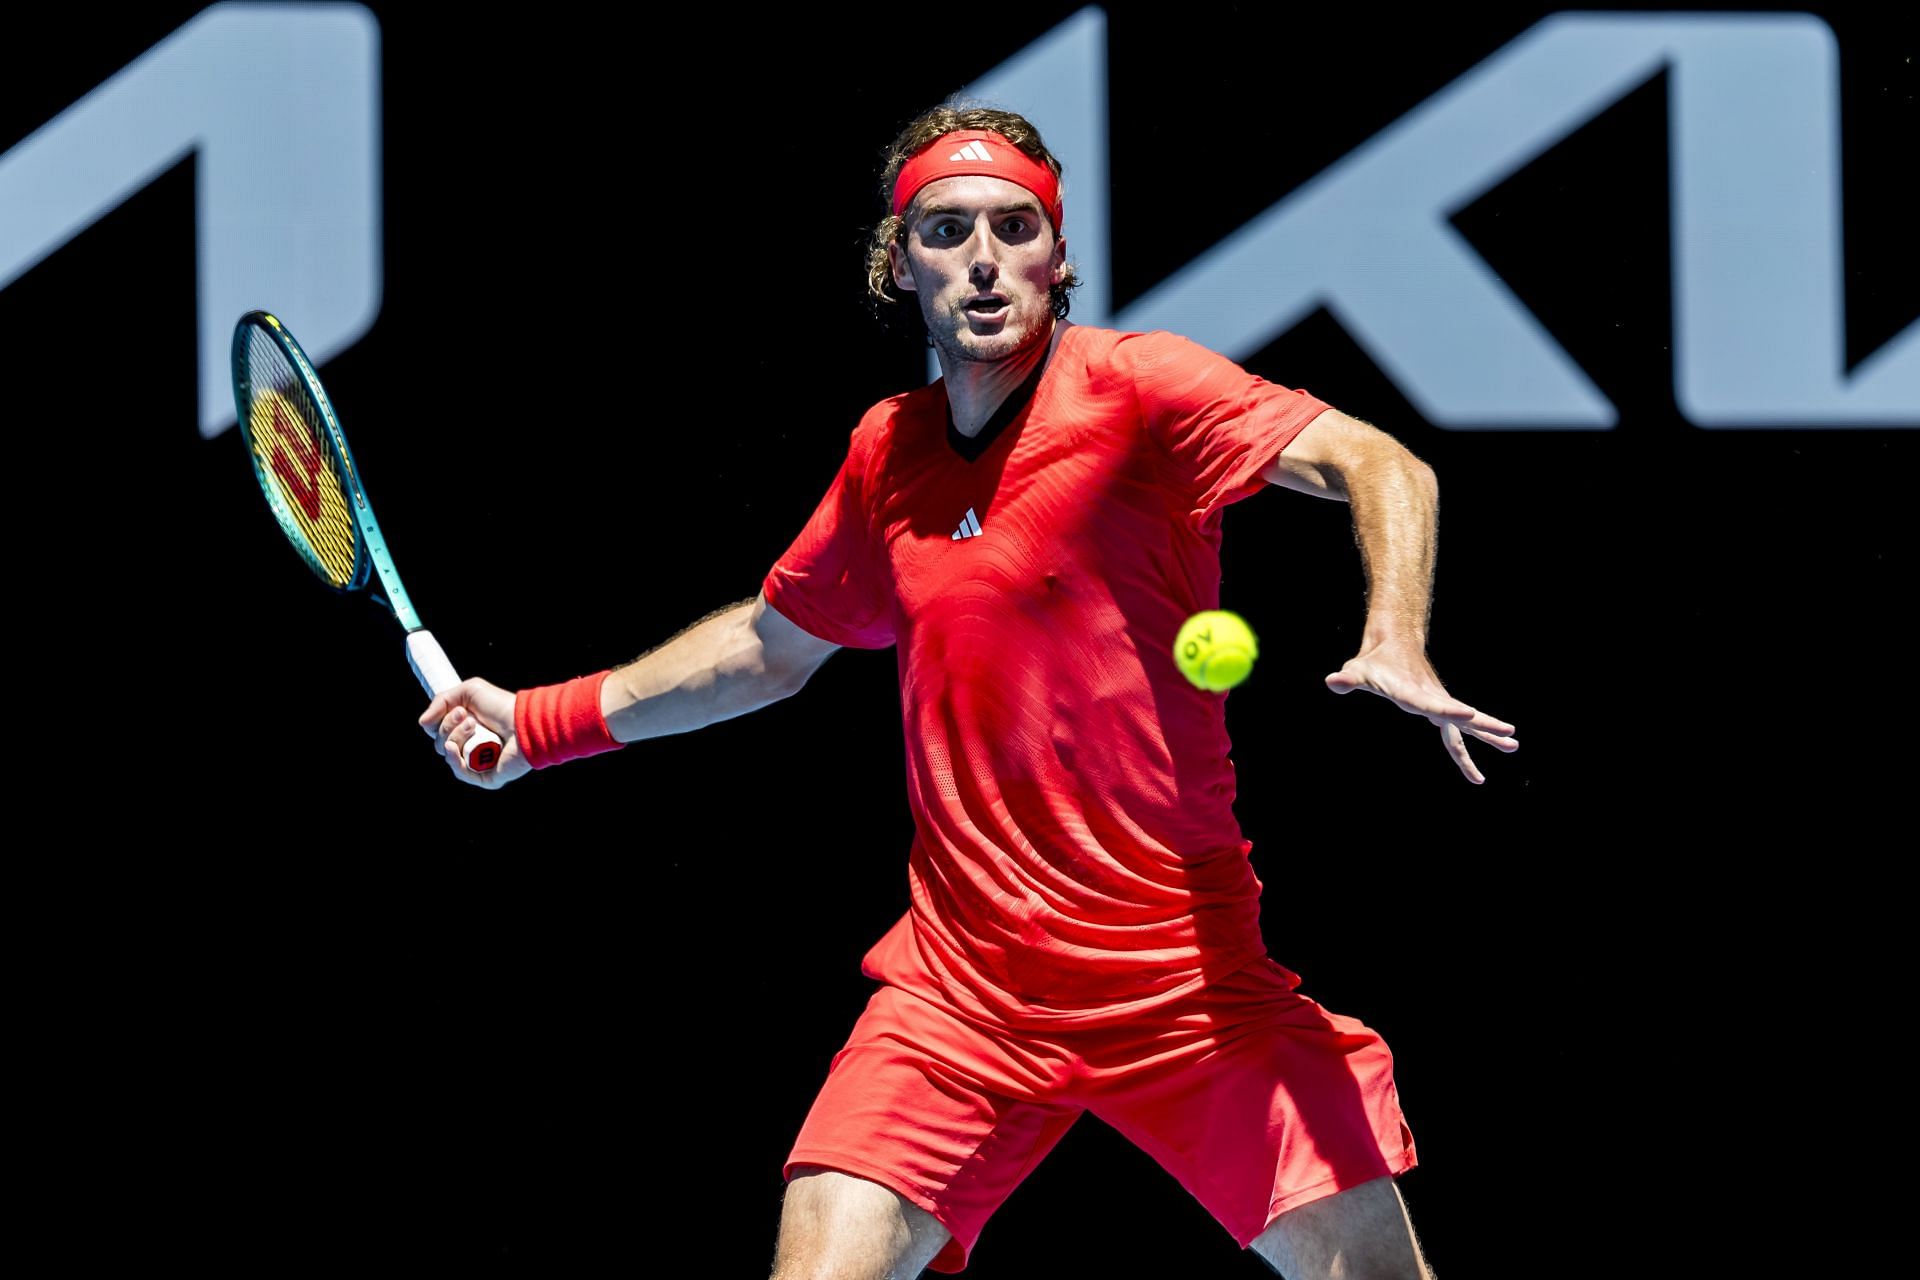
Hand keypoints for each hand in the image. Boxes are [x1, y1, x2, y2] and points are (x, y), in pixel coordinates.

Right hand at [418, 677, 530, 788]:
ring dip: (455, 736)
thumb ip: (441, 700)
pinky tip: (455, 748)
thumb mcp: (468, 692)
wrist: (523, 721)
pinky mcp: (485, 777)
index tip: (454, 709)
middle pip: (440, 743)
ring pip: (448, 754)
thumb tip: (423, 723)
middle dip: (448, 726)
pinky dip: (454, 759)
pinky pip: (460, 772)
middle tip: (466, 715)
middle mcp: (469, 747)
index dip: (438, 721)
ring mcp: (476, 763)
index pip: (437, 731)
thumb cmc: (501, 706)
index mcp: (465, 730)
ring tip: (473, 724)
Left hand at [1325, 645, 1517, 783]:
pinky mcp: (1440, 705)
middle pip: (1460, 717)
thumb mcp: (1358, 670)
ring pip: (1466, 724)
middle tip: (1510, 737)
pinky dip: (1475, 739)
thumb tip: (1333, 682)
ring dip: (1489, 735)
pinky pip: (1458, 728)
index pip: (1433, 705)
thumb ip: (1349, 679)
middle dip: (1484, 728)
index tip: (1470, 715)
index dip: (1449, 711)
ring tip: (1515, 746)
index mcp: (1413, 692)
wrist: (1394, 642)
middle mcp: (1431, 698)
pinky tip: (1497, 744)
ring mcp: (1439, 702)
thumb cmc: (1373, 661)